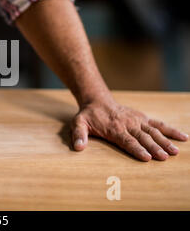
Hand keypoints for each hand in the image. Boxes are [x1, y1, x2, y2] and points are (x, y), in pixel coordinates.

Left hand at [71, 100, 188, 160]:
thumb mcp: (78, 123)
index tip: (146, 157)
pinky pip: (159, 124)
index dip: (137, 149)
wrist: (98, 100)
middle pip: (143, 138)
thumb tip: (78, 147)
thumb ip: (79, 135)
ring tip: (174, 152)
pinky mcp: (143, 118)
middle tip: (164, 157)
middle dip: (154, 148)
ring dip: (164, 141)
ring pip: (153, 131)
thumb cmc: (89, 116)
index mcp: (114, 128)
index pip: (127, 141)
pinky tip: (183, 137)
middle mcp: (128, 124)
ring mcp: (137, 120)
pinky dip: (171, 130)